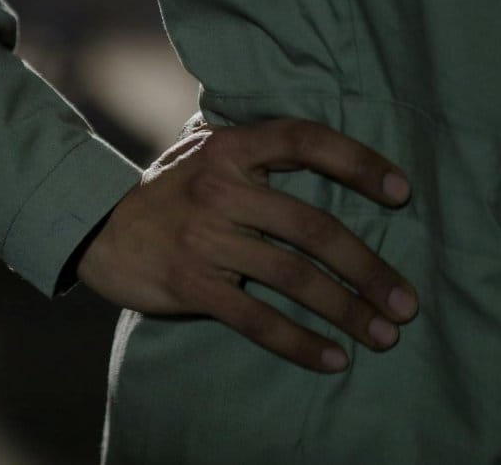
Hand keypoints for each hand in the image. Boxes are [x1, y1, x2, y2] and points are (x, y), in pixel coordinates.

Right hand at [76, 119, 417, 372]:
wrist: (94, 228)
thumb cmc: (164, 192)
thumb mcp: (200, 151)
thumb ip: (252, 150)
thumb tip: (321, 150)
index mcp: (230, 149)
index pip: (305, 141)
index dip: (358, 162)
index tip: (402, 193)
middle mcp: (220, 189)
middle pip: (313, 227)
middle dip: (368, 269)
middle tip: (405, 301)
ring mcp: (204, 238)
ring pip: (292, 276)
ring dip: (346, 309)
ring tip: (383, 334)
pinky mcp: (191, 283)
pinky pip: (256, 317)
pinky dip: (299, 342)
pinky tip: (332, 359)